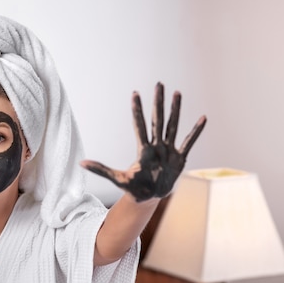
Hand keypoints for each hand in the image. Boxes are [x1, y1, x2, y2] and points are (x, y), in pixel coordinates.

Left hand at [81, 82, 205, 201]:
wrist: (148, 198)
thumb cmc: (133, 188)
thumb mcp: (117, 179)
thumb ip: (101, 170)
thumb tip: (80, 163)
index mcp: (143, 150)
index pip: (139, 125)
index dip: (137, 110)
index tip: (135, 93)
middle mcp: (156, 146)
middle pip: (157, 120)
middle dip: (158, 102)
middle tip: (159, 84)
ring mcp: (168, 151)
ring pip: (172, 126)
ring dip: (175, 110)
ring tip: (178, 93)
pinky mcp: (180, 158)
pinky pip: (188, 142)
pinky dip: (196, 131)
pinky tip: (203, 118)